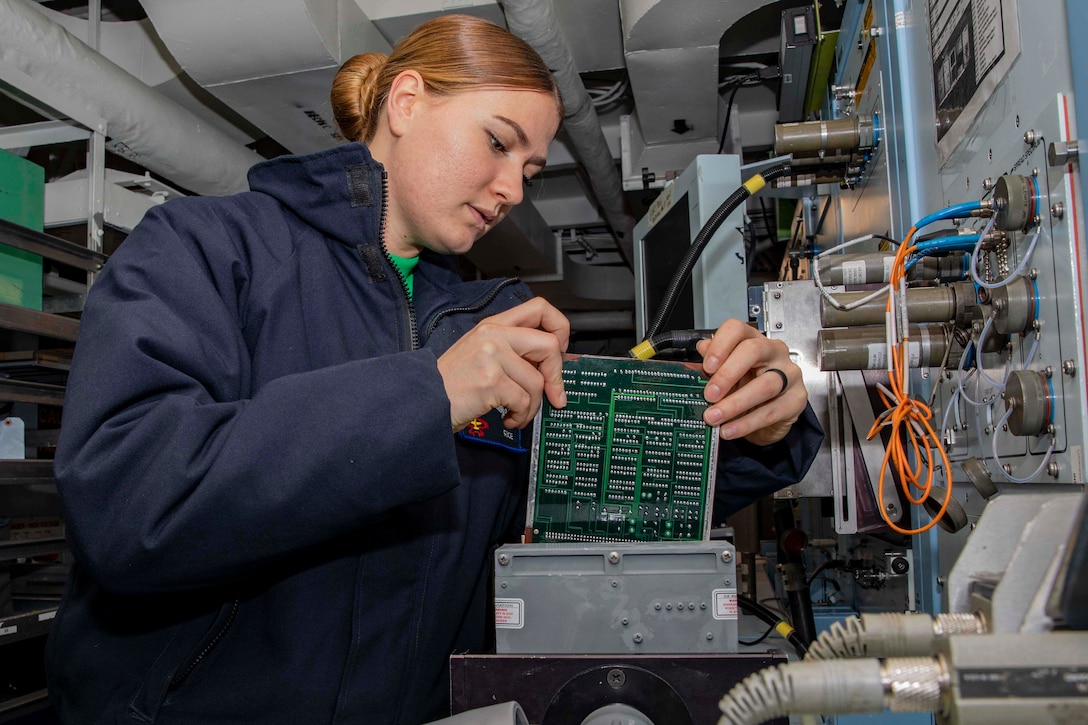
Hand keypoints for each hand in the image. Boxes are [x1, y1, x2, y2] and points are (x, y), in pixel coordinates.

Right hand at [437, 297, 568, 431]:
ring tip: (517, 413)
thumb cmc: (451, 383)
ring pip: (537, 381)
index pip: (539, 308)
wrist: (422, 400)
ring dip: (532, 406)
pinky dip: (521, 416)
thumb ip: (512, 351)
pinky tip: (508, 418)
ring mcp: (491, 356)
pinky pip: (523, 401)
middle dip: (556, 376)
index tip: (560, 351)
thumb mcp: (480, 353)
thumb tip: (549, 366)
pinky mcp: (491, 381)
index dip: (560, 328)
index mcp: (493, 325)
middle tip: (554, 395)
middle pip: (548, 346)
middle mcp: (493, 335)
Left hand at [696, 319, 806, 445]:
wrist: (769, 416)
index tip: (707, 366)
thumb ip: (713, 364)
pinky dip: (746, 423)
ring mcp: (789, 374)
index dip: (720, 345)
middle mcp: (774, 352)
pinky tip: (729, 429)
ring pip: (764, 385)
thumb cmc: (747, 386)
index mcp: (753, 340)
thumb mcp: (726, 375)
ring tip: (714, 417)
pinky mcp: (796, 400)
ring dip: (735, 404)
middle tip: (709, 395)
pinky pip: (771, 412)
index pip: (737, 329)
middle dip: (727, 374)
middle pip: (752, 351)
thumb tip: (701, 351)